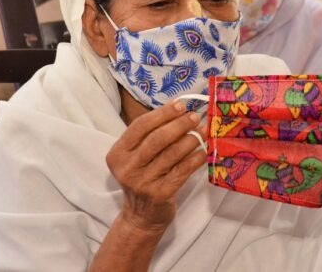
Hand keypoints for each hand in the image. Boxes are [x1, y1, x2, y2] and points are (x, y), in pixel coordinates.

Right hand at [106, 101, 205, 233]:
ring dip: (190, 140)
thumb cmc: (142, 178)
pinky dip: (194, 159)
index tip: (180, 105)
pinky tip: (203, 151)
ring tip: (203, 131)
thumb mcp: (136, 157)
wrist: (141, 216)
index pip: (139, 126)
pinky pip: (181, 171)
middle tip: (194, 117)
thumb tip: (178, 109)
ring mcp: (142, 182)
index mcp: (117, 153)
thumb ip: (149, 136)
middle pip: (156, 139)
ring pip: (171, 154)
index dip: (162, 114)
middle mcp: (126, 168)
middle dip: (178, 125)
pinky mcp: (159, 194)